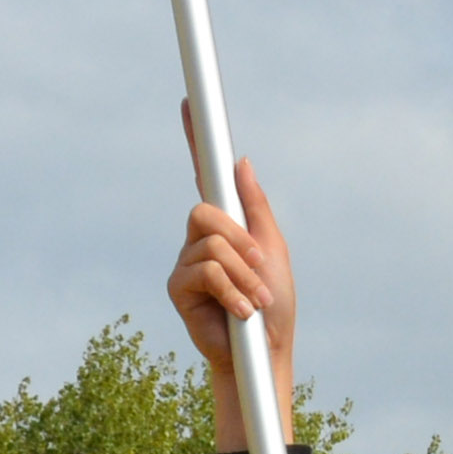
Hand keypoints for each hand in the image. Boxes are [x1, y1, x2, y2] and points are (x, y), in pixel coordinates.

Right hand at [167, 166, 295, 446]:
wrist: (266, 350)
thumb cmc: (274, 303)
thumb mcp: (273, 249)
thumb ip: (255, 206)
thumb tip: (240, 162)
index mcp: (226, 223)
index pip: (206, 174)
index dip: (196, 139)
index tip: (189, 102)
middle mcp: (200, 237)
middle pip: (207, 211)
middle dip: (241, 242)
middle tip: (261, 269)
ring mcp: (186, 261)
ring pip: (211, 245)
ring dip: (244, 274)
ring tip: (256, 300)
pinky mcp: (178, 288)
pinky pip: (206, 271)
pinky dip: (232, 291)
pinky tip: (241, 312)